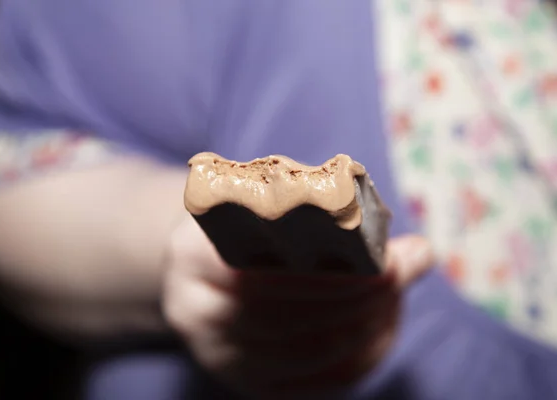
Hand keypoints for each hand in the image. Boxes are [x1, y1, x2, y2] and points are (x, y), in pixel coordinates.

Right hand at [162, 216, 433, 397]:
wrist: (201, 271)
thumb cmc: (243, 229)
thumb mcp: (261, 202)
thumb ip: (323, 213)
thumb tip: (418, 251)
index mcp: (190, 258)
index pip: (264, 273)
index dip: (329, 273)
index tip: (386, 259)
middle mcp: (196, 316)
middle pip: (289, 318)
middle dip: (359, 298)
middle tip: (402, 273)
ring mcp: (220, 358)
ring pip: (306, 354)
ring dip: (364, 327)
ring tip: (395, 296)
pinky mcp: (249, 383)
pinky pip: (314, 384)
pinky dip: (357, 359)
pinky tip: (380, 328)